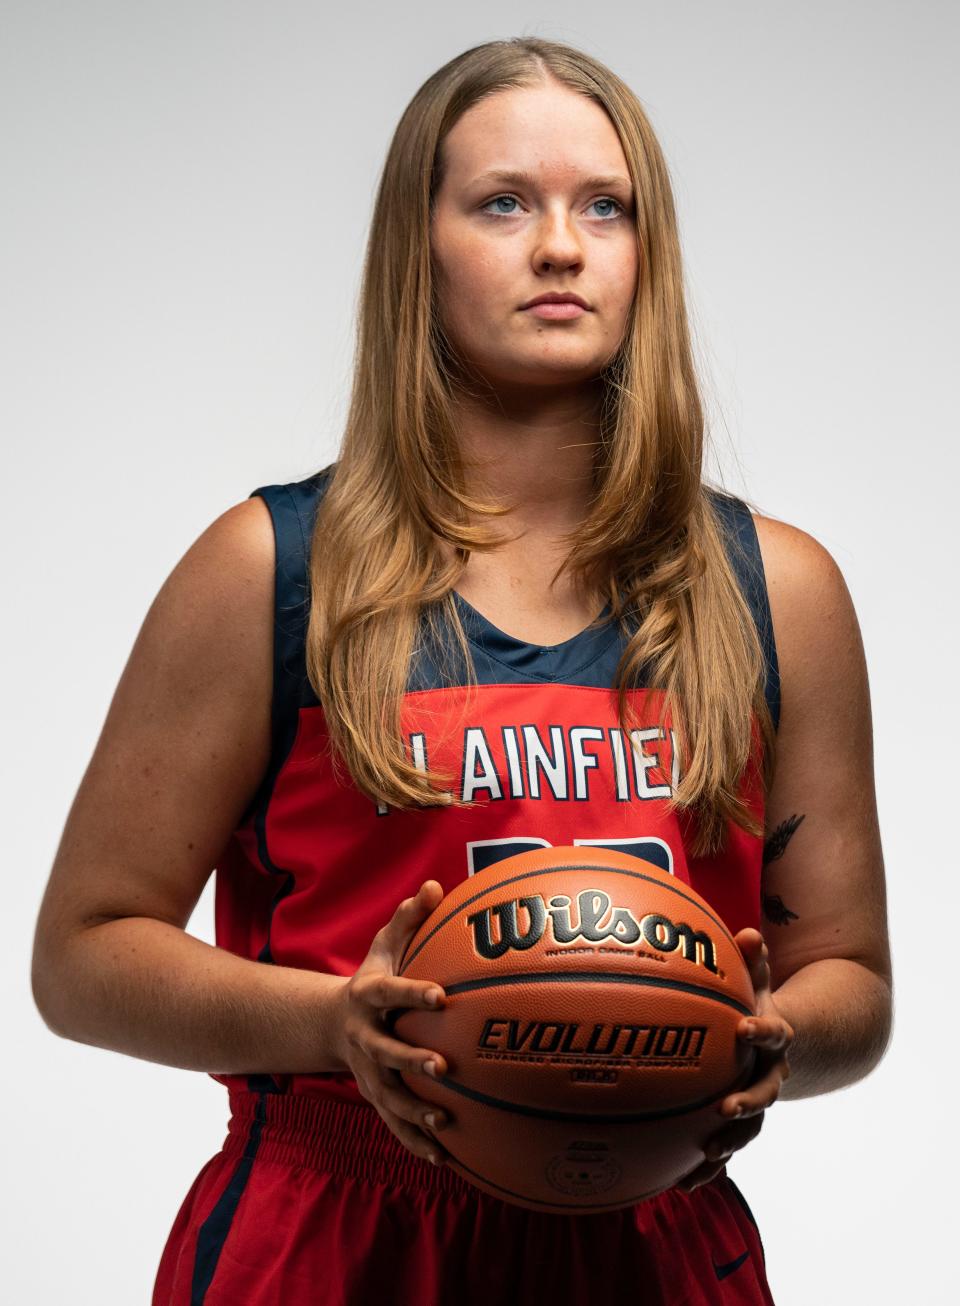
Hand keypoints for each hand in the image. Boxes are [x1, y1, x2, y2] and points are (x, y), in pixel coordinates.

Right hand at [330, 880, 450, 1166]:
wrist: (336, 1023)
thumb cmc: (374, 978)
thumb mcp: (385, 946)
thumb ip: (409, 918)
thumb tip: (435, 886)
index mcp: (370, 997)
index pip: (392, 992)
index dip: (414, 993)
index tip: (441, 996)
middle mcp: (365, 1038)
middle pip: (386, 1052)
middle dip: (412, 1060)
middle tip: (443, 1066)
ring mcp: (367, 1072)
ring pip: (389, 1096)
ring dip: (414, 1111)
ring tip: (445, 1120)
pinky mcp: (375, 1096)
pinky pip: (395, 1124)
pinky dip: (416, 1141)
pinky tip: (445, 1157)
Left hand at [676, 927, 793, 1192]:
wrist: (775, 1044)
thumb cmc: (754, 1004)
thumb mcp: (757, 980)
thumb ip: (753, 959)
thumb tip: (748, 932)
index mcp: (775, 1039)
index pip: (774, 1035)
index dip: (762, 1031)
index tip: (744, 1027)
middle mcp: (771, 1076)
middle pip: (766, 1094)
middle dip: (747, 1103)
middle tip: (725, 1107)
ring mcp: (757, 1103)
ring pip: (749, 1129)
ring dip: (729, 1143)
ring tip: (705, 1153)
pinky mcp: (739, 1124)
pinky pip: (726, 1150)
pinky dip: (708, 1167)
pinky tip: (681, 1183)